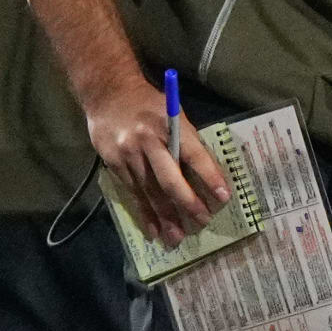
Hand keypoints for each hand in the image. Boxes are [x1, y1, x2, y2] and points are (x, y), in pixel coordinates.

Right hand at [88, 83, 231, 244]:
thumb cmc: (150, 104)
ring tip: (177, 237)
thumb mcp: (174, 113)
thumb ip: (187, 141)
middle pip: (169, 179)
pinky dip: (143, 212)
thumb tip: (207, 173)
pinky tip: (153, 229)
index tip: (223, 197)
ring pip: (149, 191)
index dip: (209, 177)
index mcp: (170, 125)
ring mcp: (128, 154)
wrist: (107, 93)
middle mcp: (148, 141)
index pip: (194, 154)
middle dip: (187, 203)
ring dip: (164, 216)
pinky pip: (132, 192)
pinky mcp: (113, 163)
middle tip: (202, 221)